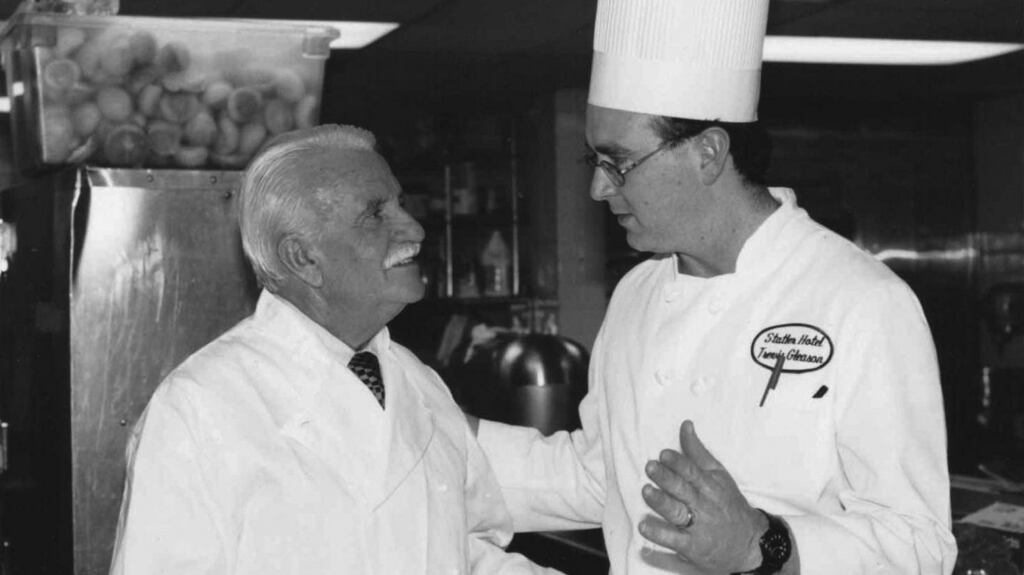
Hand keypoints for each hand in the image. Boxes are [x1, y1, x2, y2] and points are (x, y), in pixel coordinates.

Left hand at [639, 420, 765, 572]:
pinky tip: (644, 532)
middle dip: (666, 480)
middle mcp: (704, 507)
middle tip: (650, 467)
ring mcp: (698, 529)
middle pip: (683, 491)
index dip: (678, 463)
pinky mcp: (692, 549)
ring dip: (661, 505)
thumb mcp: (718, 476)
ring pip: (678, 516)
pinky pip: (674, 544)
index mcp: (710, 487)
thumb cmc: (729, 504)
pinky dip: (659, 539)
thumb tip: (685, 425)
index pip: (693, 473)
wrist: (750, 543)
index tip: (663, 454)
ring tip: (646, 493)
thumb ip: (698, 452)